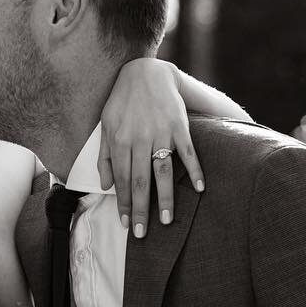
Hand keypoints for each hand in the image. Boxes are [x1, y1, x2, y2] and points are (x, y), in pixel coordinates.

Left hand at [99, 58, 203, 238]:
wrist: (145, 73)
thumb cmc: (121, 102)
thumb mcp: (105, 126)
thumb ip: (104, 156)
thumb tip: (105, 186)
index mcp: (120, 141)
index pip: (122, 180)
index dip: (124, 204)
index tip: (127, 224)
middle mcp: (140, 139)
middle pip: (141, 181)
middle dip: (141, 209)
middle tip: (143, 233)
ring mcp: (161, 133)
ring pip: (163, 171)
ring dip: (165, 197)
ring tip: (166, 220)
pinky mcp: (179, 125)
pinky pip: (188, 151)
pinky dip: (195, 169)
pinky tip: (200, 187)